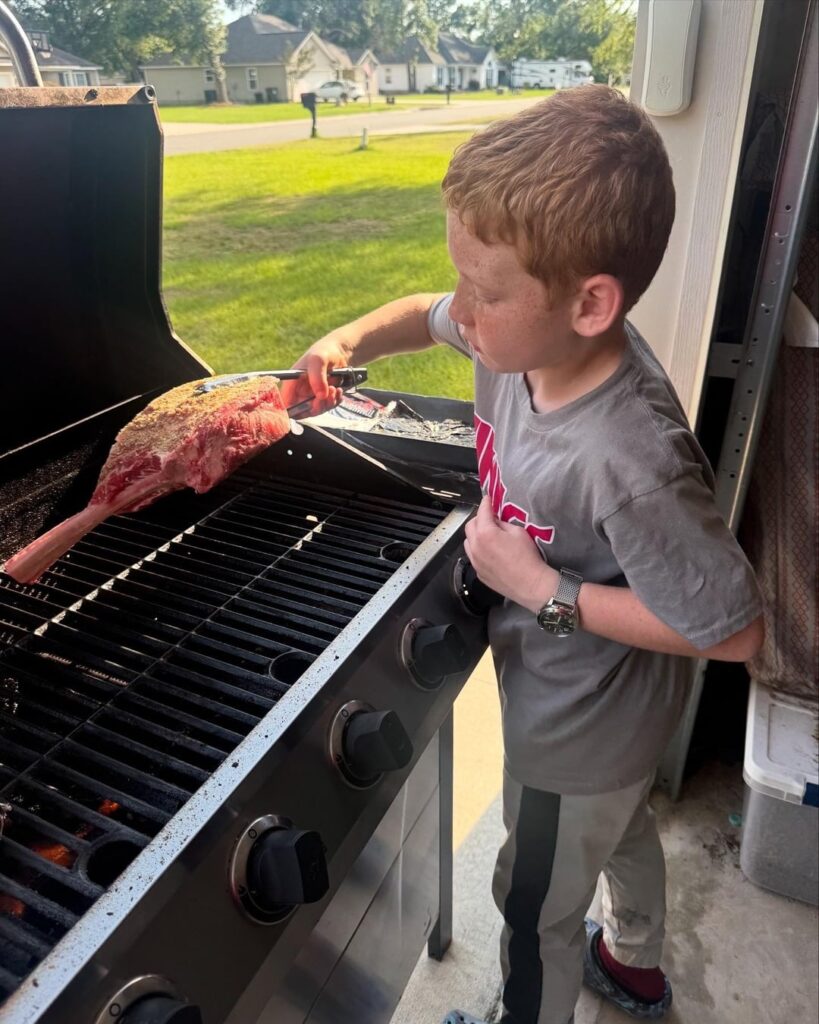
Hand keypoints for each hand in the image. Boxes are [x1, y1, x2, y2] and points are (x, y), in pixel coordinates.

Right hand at [280, 334, 352, 417]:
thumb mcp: (318, 360)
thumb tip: (320, 396)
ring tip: (335, 389)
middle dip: (316, 407)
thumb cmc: (324, 352)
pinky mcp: (323, 398)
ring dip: (327, 403)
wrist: (339, 352)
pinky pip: (327, 407)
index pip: (284, 404)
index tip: (306, 408)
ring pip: (316, 410)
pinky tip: (338, 391)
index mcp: (291, 383)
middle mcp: (299, 392)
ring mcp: (311, 396)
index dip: (290, 411)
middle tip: (327, 396)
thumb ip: (317, 377)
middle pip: (302, 411)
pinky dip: (334, 402)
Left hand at [464, 496, 557, 612]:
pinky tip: (489, 551)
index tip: (488, 499)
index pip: (482, 512)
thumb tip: (495, 522)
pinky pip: (473, 557)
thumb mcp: (518, 532)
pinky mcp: (479, 573)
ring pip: (468, 542)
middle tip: (489, 517)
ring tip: (488, 535)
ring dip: (475, 535)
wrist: (531, 584)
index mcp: (485, 533)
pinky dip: (478, 550)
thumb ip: (502, 524)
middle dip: (478, 519)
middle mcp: (475, 547)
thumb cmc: (527, 557)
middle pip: (470, 526)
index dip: (486, 503)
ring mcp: (475, 562)